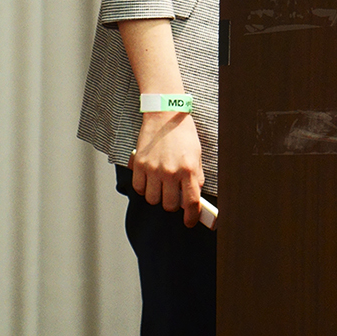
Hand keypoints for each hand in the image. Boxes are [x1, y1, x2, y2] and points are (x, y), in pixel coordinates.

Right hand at [130, 111, 203, 225]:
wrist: (165, 114)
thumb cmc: (183, 132)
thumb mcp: (197, 155)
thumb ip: (196, 176)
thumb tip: (194, 195)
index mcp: (189, 170)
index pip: (191, 202)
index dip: (192, 217)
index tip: (190, 221)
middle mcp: (171, 172)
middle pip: (170, 205)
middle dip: (173, 204)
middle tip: (174, 195)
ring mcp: (153, 169)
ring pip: (153, 200)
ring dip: (158, 197)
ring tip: (161, 187)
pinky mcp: (139, 165)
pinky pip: (139, 189)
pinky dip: (144, 189)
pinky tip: (150, 181)